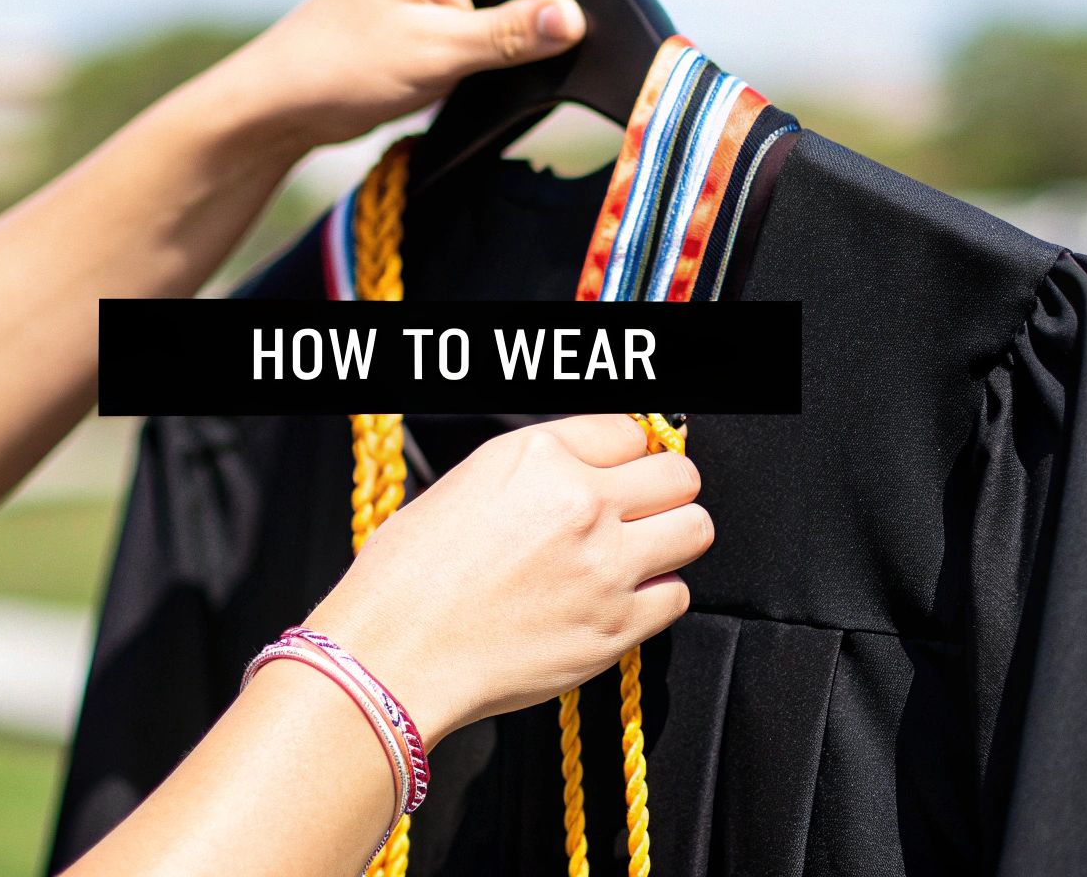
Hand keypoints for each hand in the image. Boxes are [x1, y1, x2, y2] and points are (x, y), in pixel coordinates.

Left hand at [219, 0, 676, 147]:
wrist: (285, 97)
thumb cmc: (344, 66)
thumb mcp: (435, 53)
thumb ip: (512, 34)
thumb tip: (579, 17)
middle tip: (651, 23)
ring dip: (571, 15)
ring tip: (619, 44)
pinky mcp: (452, 10)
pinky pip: (514, 15)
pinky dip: (540, 35)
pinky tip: (565, 58)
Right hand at [302, 415, 710, 742]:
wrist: (392, 656)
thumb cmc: (406, 577)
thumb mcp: (466, 485)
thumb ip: (538, 472)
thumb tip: (585, 471)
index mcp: (538, 455)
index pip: (630, 430)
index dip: (626, 456)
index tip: (623, 474)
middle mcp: (581, 501)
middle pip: (679, 475)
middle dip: (664, 491)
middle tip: (641, 513)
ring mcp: (606, 565)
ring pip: (694, 529)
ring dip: (670, 541)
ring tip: (636, 557)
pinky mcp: (616, 626)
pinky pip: (676, 596)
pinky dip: (655, 599)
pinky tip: (617, 602)